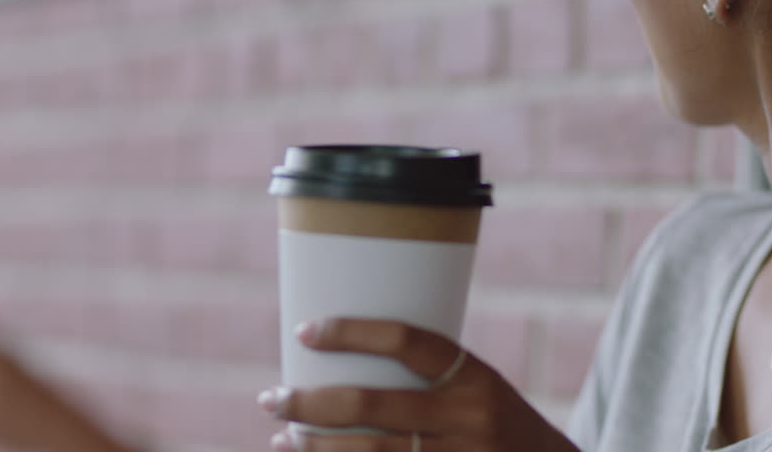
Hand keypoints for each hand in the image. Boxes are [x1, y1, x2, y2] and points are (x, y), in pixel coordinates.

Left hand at [256, 318, 580, 451]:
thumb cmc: (499, 428)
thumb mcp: (480, 392)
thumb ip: (428, 380)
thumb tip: (343, 363)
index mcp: (475, 378)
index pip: (406, 341)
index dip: (351, 332)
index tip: (305, 331)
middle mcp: (467, 420)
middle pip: (370, 405)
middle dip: (309, 402)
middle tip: (272, 397)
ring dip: (314, 447)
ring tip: (283, 437)